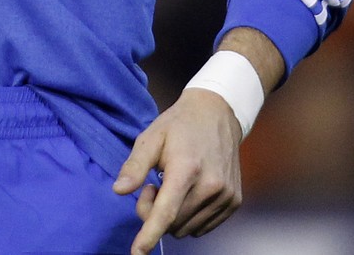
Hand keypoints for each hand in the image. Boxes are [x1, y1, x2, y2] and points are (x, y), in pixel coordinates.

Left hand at [112, 88, 242, 253]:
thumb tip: (119, 191)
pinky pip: (203, 227)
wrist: (218, 113)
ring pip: (187, 228)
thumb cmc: (179, 125)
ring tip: (173, 185)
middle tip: (153, 185)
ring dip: (173, 216)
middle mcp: (210, 185)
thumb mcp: (151, 137)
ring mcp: (225, 195)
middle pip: (173, 223)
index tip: (138, 253)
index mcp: (187, 168)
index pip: (166, 212)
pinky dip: (190, 217)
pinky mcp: (234, 201)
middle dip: (155, 212)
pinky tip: (189, 192)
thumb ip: (135, 166)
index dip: (149, 235)